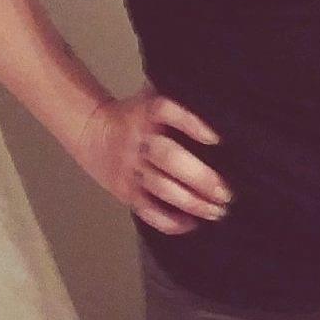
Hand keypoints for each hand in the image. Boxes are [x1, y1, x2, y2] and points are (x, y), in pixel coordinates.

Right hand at [74, 85, 233, 234]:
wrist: (92, 132)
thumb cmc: (136, 114)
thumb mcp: (153, 96)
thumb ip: (181, 97)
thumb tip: (222, 99)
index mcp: (147, 112)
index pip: (167, 111)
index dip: (192, 124)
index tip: (217, 138)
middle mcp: (139, 140)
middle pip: (168, 157)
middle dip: (200, 177)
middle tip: (226, 192)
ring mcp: (131, 168)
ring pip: (161, 188)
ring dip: (191, 202)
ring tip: (217, 211)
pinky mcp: (125, 192)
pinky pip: (147, 211)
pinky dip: (169, 222)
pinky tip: (192, 224)